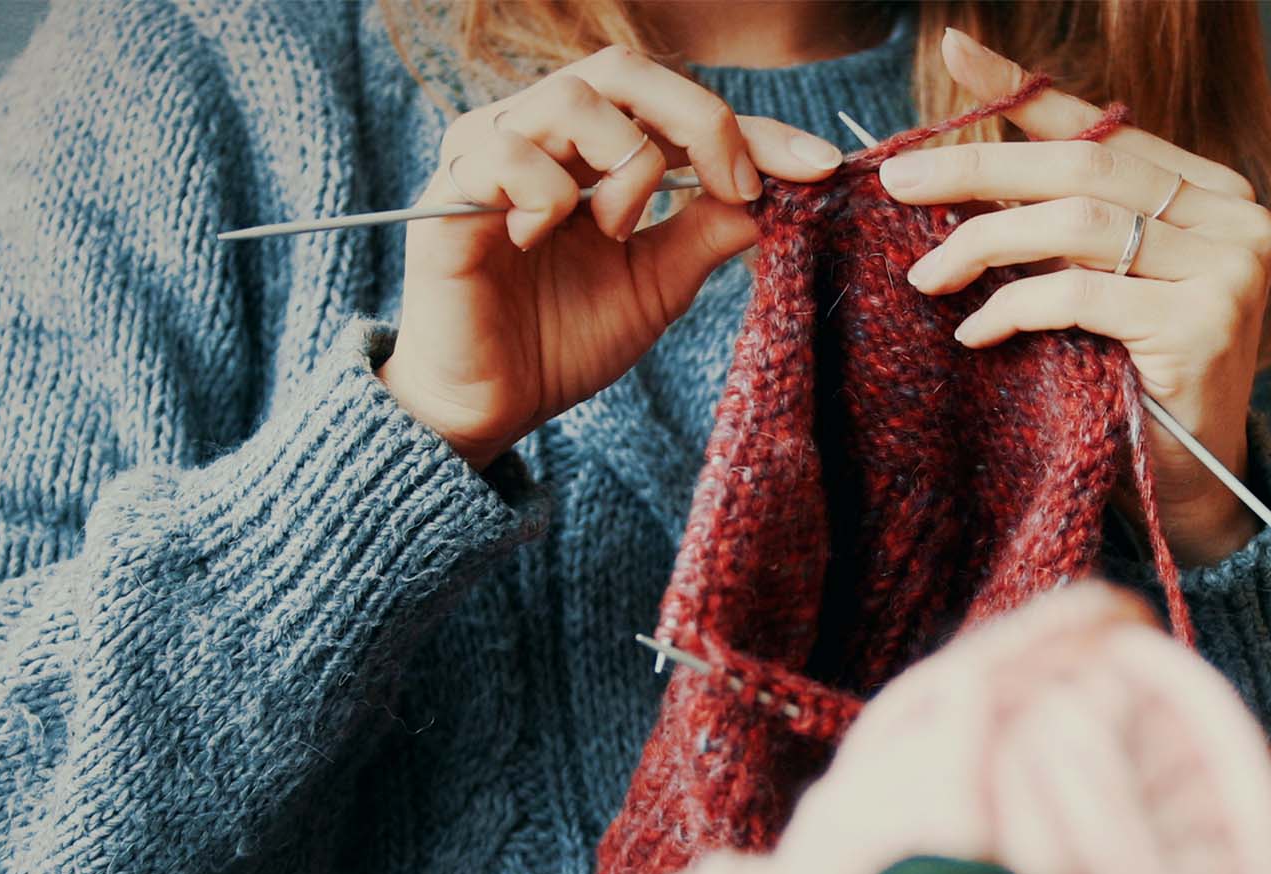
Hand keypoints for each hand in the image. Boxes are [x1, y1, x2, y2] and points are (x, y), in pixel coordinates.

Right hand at [379, 46, 845, 469]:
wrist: (491, 406)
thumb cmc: (564, 342)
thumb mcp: (659, 283)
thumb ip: (709, 230)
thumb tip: (783, 193)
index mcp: (591, 151)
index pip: (678, 109)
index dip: (753, 129)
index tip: (819, 166)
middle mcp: (541, 133)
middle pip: (625, 70)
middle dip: (699, 122)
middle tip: (733, 189)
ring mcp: (492, 151)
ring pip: (577, 101)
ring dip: (625, 168)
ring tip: (614, 232)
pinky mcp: (451, 188)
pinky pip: (511, 153)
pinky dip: (546, 196)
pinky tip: (535, 241)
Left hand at [878, 29, 1270, 565]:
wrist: (1194, 488)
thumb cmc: (1136, 385)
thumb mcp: (1098, 287)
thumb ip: (1060, 225)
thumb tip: (962, 164)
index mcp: (1213, 194)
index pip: (1104, 131)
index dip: (1025, 91)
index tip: (953, 52)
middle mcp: (1234, 220)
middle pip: (1084, 168)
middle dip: (979, 168)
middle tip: (899, 179)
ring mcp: (1228, 271)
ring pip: (1077, 226)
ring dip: (984, 242)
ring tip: (925, 272)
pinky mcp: (1203, 327)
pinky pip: (1081, 296)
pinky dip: (1016, 308)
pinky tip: (975, 331)